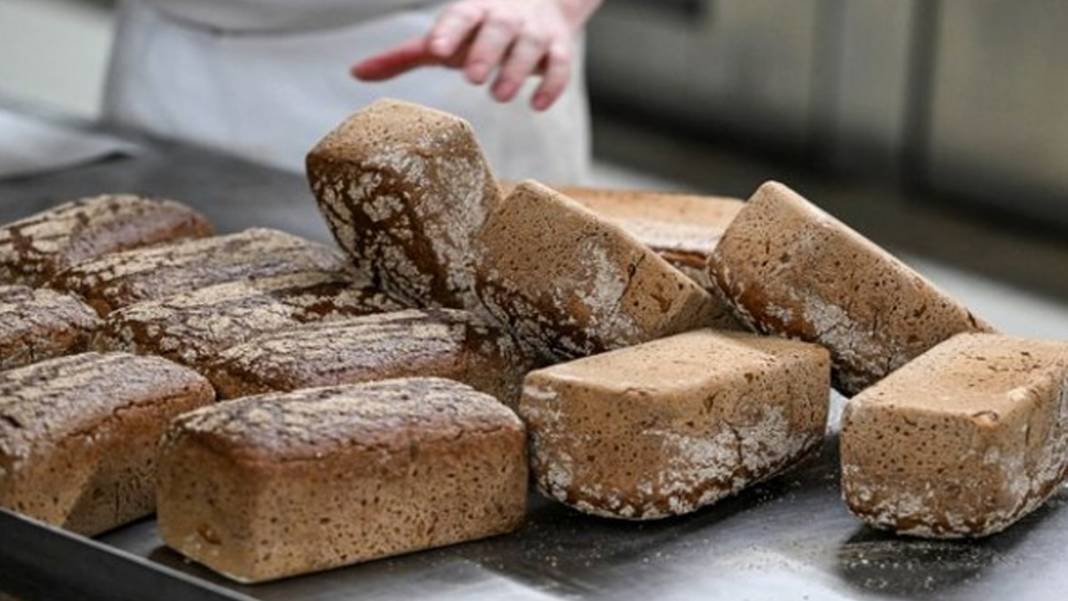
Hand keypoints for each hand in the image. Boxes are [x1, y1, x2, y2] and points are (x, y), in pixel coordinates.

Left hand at [352, 0, 602, 110]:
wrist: (541, 3)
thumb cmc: (478, 29)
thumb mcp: (443, 37)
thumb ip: (403, 56)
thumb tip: (355, 73)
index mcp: (472, 11)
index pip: (460, 16)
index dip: (448, 31)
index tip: (436, 49)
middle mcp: (505, 18)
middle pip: (498, 30)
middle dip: (486, 51)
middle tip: (472, 78)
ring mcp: (534, 33)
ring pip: (529, 47)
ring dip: (516, 71)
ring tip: (499, 95)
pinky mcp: (559, 48)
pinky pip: (560, 65)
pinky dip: (552, 85)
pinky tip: (536, 105)